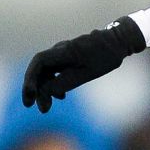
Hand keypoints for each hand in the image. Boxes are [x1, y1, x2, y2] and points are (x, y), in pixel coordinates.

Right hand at [22, 17, 144, 112]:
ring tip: (47, 106)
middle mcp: (60, 50)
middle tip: (33, 107)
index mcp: (64, 51)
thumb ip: (64, 82)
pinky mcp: (68, 57)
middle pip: (39, 69)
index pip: (38, 63)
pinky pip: (55, 70)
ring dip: (44, 88)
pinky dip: (54, 83)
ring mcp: (63, 52)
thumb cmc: (105, 57)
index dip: (30, 80)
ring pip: (47, 71)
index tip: (30, 97)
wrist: (118, 41)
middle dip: (34, 88)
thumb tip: (44, 92)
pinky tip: (60, 96)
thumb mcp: (86, 74)